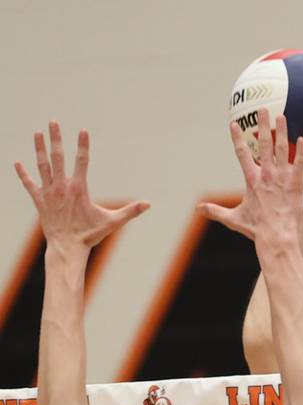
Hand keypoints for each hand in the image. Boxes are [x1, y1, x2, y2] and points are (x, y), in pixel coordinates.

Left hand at [15, 122, 148, 251]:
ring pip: (42, 166)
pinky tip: (17, 163)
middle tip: (53, 121)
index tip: (83, 130)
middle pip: (58, 157)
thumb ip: (130, 212)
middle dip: (55, 138)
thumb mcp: (112, 223)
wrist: (67, 249)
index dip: (83, 145)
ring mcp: (49, 193)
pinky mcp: (40, 202)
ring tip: (37, 133)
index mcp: (78, 188)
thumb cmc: (90, 236)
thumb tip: (148, 204)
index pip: (82, 161)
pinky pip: (30, 185)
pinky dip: (23, 174)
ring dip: (39, 148)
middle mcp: (61, 187)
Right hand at [198, 111, 302, 250]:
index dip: (237, 138)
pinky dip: (300, 151)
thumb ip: (216, 211)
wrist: (276, 237)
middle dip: (263, 125)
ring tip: (282, 117)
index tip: (233, 124)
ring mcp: (281, 178)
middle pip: (264, 144)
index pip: (242, 153)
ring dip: (282, 131)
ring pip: (282, 149)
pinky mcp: (295, 184)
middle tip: (263, 110)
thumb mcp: (234, 219)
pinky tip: (302, 139)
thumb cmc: (256, 230)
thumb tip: (198, 209)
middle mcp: (266, 175)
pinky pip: (299, 164)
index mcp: (251, 180)